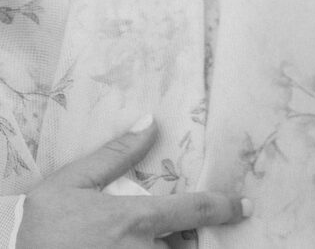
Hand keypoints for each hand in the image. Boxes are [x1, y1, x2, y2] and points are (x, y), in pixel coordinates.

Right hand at [18, 116, 250, 247]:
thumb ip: (115, 155)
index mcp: (133, 219)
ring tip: (169, 239)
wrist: (6, 248)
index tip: (246, 207)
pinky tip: (153, 246)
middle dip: (198, 242)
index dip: (226, 208)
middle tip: (199, 233)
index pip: (195, 210)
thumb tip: (150, 123)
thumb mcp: (72, 182)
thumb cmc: (39, 222)